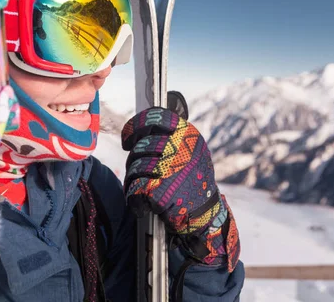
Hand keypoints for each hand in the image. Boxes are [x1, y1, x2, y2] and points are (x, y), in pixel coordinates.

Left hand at [121, 107, 220, 235]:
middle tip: (138, 172)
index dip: (135, 125)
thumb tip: (138, 127)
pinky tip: (142, 204)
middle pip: (140, 146)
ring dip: (134, 180)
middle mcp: (180, 148)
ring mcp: (170, 169)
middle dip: (134, 161)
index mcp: (187, 134)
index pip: (155, 117)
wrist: (206, 215)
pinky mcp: (160, 191)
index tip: (127, 138)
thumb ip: (170, 137)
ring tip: (144, 190)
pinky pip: (134, 188)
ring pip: (135, 167)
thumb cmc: (192, 180)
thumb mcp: (191, 151)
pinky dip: (134, 198)